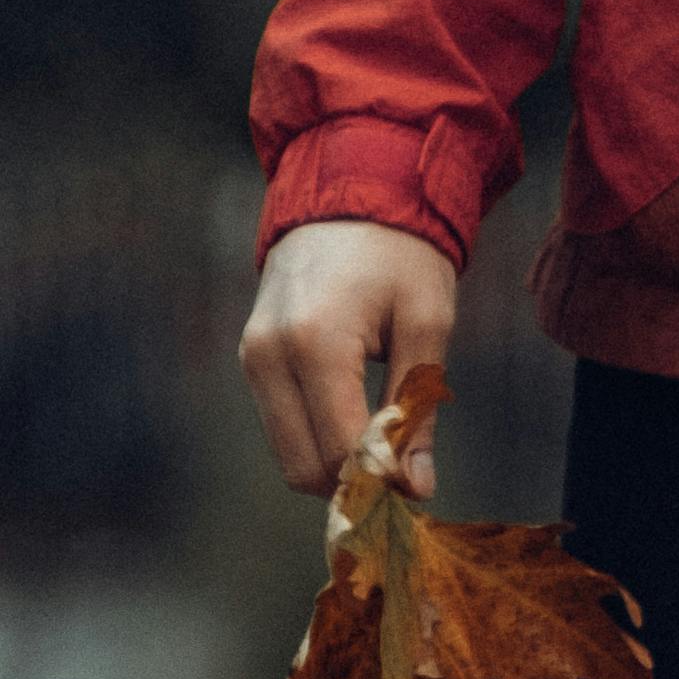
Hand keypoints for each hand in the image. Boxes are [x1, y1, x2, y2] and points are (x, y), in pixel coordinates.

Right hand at [239, 218, 460, 495]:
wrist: (350, 189)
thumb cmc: (400, 253)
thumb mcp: (426, 322)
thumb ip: (418, 409)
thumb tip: (415, 489)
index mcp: (315, 342)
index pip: (340, 448)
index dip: (381, 480)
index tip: (418, 488)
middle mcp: (269, 354)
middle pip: (304, 466)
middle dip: (354, 483)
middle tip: (403, 473)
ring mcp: (252, 355)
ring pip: (287, 454)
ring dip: (334, 463)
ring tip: (384, 442)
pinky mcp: (251, 356)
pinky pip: (281, 425)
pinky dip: (316, 437)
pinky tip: (356, 417)